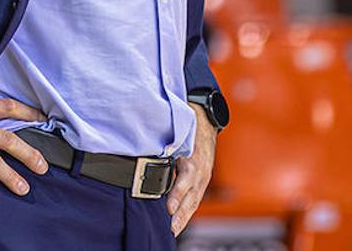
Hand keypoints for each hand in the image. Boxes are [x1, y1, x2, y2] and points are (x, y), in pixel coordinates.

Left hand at [166, 104, 216, 236]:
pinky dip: (188, 210)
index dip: (177, 195)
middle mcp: (200, 170)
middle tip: (171, 227)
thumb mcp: (177, 134)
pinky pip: (195, 197)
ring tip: (174, 230)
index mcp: (193, 159)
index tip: (169, 208)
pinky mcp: (202, 179)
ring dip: (184, 216)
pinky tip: (179, 220)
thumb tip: (146, 153)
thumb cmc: (187, 127)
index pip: (186, 180)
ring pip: (194, 200)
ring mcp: (203, 176)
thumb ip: (164, 146)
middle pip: (191, 196)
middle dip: (181, 213)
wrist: (205, 121)